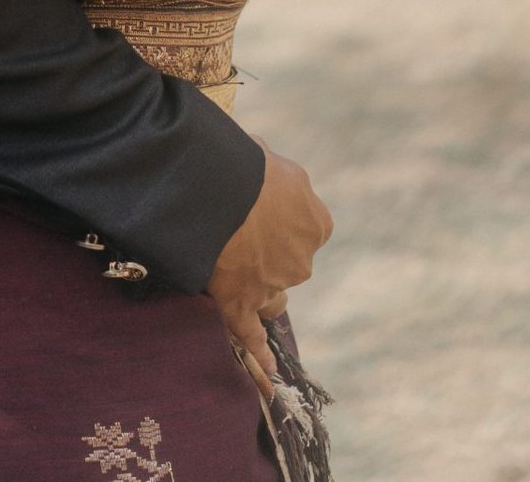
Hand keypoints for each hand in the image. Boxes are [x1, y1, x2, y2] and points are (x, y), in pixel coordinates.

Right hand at [206, 142, 331, 390]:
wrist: (214, 186)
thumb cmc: (239, 161)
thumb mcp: (267, 154)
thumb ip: (271, 170)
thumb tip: (261, 163)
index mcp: (316, 221)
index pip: (307, 225)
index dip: (281, 217)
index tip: (259, 208)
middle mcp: (302, 258)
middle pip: (289, 262)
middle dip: (269, 252)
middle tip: (237, 232)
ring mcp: (273, 285)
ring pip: (273, 296)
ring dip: (261, 289)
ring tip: (235, 273)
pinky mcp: (242, 303)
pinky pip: (252, 335)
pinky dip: (260, 358)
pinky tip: (268, 376)